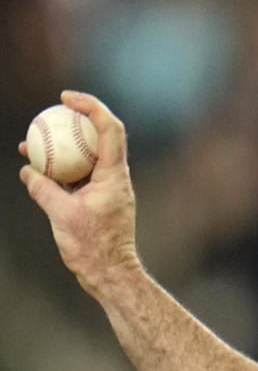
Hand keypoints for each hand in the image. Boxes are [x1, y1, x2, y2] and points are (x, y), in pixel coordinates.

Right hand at [19, 91, 140, 295]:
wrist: (110, 272)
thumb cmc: (92, 246)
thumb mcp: (61, 215)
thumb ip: (44, 190)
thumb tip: (29, 172)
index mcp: (114, 175)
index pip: (109, 129)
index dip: (91, 106)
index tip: (67, 98)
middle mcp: (116, 177)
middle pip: (100, 137)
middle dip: (76, 119)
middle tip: (51, 110)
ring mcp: (109, 188)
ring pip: (86, 157)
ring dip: (63, 147)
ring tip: (31, 141)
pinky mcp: (99, 199)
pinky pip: (79, 176)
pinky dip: (60, 169)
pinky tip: (36, 170)